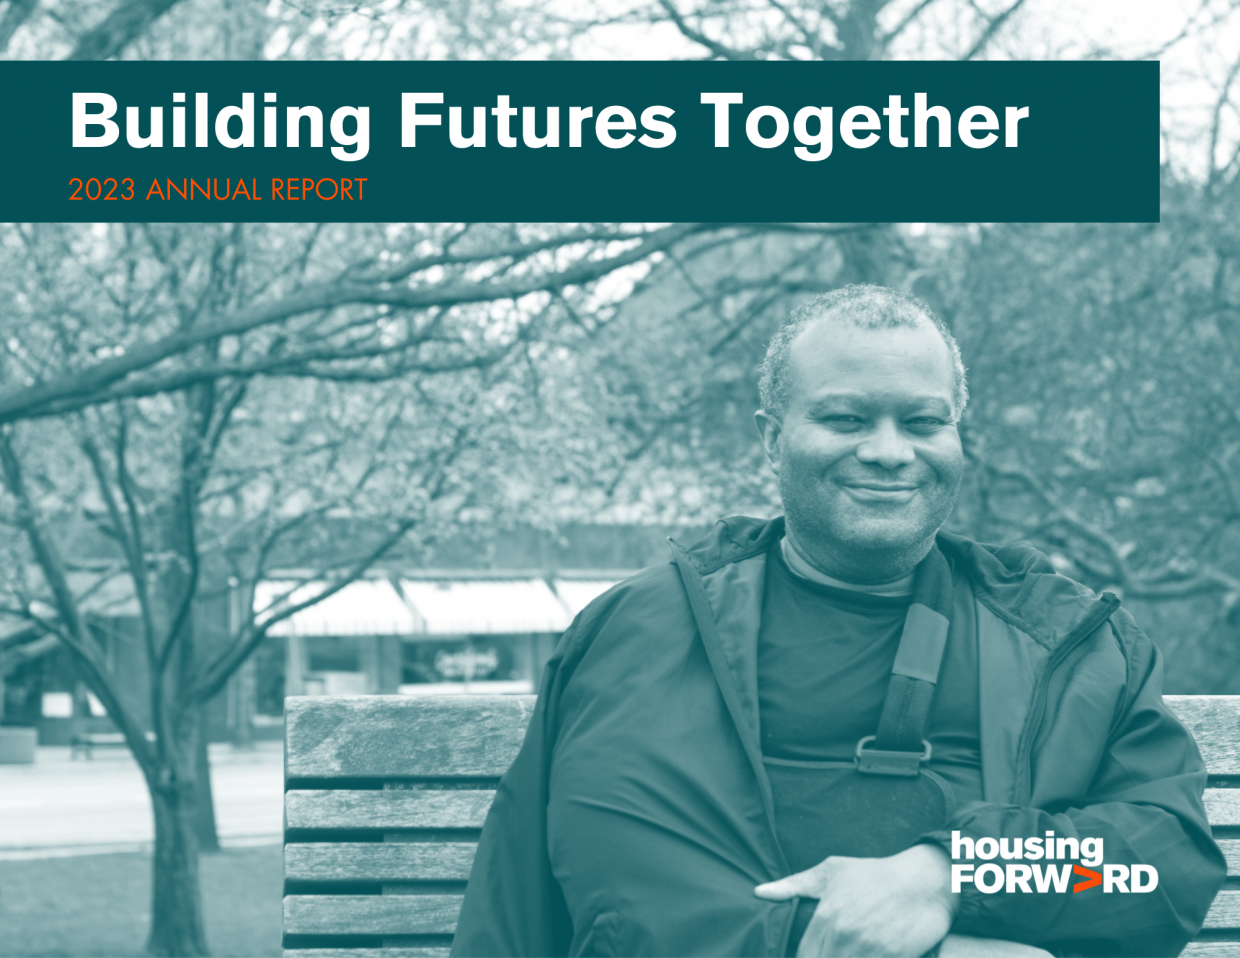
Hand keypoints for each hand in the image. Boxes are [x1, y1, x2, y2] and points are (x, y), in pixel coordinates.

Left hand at [754, 844, 957, 956]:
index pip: (803, 956)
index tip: (809, 956)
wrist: (924, 880)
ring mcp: (870, 949)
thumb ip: (794, 885)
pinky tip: (868, 957)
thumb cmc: (875, 874)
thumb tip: (760, 893)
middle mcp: (844, 935)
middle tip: (833, 953)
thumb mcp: (832, 871)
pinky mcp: (895, 957)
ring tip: (848, 954)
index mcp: (826, 917)